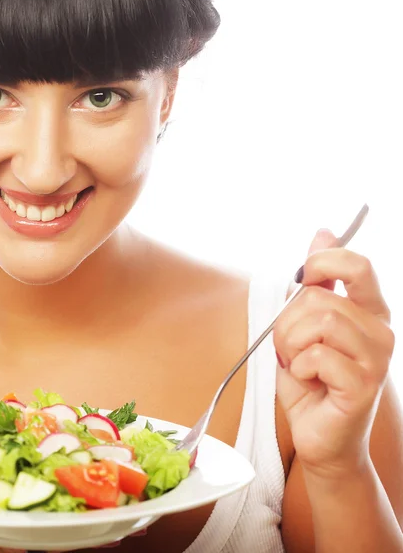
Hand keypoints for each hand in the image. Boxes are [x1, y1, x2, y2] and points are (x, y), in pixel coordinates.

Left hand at [274, 230, 394, 478]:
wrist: (318, 435)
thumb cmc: (311, 380)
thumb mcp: (304, 323)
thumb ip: (316, 281)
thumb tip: (324, 233)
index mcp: (368, 310)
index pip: (358, 265)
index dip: (323, 261)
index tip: (304, 276)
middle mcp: (380, 330)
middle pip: (321, 298)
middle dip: (288, 322)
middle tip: (290, 346)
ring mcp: (376, 358)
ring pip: (320, 321)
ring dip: (291, 343)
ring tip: (296, 361)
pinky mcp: (364, 385)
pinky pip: (317, 355)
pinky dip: (298, 367)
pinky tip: (307, 379)